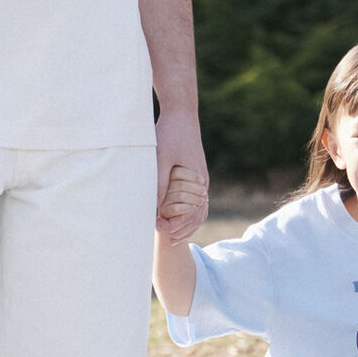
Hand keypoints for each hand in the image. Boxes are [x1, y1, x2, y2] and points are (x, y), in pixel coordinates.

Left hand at [155, 108, 207, 239]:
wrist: (182, 113)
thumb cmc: (169, 134)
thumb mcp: (161, 158)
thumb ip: (159, 184)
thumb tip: (155, 208)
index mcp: (196, 182)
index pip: (191, 215)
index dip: (177, 227)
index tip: (160, 232)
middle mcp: (202, 183)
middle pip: (198, 216)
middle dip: (183, 230)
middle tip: (168, 242)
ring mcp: (201, 179)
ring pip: (199, 209)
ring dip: (187, 223)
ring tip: (172, 235)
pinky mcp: (196, 173)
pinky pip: (195, 199)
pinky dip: (189, 212)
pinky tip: (175, 216)